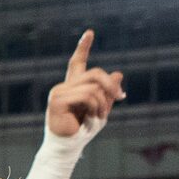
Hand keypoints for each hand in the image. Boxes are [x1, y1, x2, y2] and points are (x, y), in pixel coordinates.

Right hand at [47, 28, 125, 142]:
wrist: (69, 146)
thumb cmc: (83, 129)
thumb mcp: (102, 108)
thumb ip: (109, 92)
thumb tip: (118, 73)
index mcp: (73, 86)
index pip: (77, 63)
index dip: (83, 47)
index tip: (89, 32)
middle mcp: (64, 86)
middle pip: (95, 73)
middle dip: (111, 85)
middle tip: (121, 98)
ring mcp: (59, 92)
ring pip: (93, 86)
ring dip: (104, 102)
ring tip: (101, 116)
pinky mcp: (57, 101)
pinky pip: (86, 96)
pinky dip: (96, 107)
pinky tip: (94, 118)